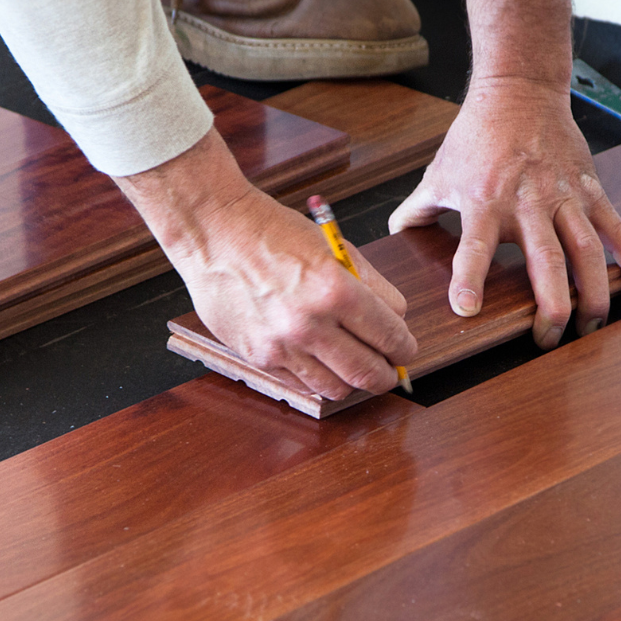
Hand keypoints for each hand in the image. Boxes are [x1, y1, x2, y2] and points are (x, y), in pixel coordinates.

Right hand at [117, 129, 415, 398]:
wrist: (215, 232)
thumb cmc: (274, 233)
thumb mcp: (335, 248)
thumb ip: (371, 286)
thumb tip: (396, 321)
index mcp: (335, 290)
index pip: (391, 337)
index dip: (405, 348)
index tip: (405, 350)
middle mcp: (309, 323)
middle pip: (369, 374)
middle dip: (388, 375)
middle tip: (391, 370)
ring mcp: (282, 345)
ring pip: (338, 388)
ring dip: (353, 382)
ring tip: (355, 366)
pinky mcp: (259, 357)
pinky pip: (303, 384)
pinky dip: (319, 378)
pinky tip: (322, 362)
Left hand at [390, 76, 620, 347]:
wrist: (520, 90)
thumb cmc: (476, 136)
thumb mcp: (437, 173)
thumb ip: (415, 211)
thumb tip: (392, 239)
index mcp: (485, 201)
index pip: (475, 246)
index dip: (470, 278)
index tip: (468, 310)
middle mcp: (529, 202)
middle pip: (546, 260)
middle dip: (551, 305)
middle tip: (547, 340)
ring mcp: (565, 197)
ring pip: (588, 252)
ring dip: (594, 294)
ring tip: (592, 327)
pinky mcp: (592, 191)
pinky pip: (618, 232)